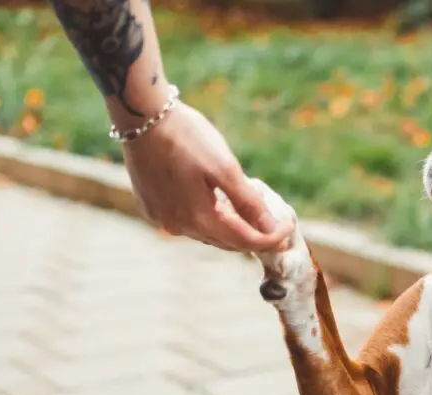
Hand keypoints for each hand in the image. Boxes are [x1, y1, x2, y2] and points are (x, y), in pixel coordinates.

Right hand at [120, 102, 293, 251]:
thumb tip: (271, 228)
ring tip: (250, 211)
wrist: (142, 116)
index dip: (272, 237)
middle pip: (226, 241)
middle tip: (276, 223)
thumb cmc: (186, 137)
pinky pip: (187, 220)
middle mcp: (178, 226)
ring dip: (231, 226)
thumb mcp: (225, 167)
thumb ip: (248, 202)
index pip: (245, 241)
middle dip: (253, 234)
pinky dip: (207, 216)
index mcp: (199, 218)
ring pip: (207, 232)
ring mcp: (162, 218)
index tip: (289, 226)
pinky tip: (217, 202)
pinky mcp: (152, 207)